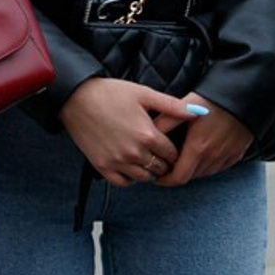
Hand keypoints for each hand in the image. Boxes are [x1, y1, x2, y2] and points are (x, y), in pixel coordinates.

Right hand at [59, 77, 201, 185]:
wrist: (74, 97)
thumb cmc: (108, 92)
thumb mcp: (142, 93)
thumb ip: (173, 105)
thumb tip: (200, 112)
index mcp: (148, 135)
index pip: (173, 154)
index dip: (172, 149)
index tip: (166, 143)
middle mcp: (134, 152)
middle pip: (161, 168)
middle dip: (162, 160)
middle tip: (155, 150)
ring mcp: (117, 161)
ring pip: (145, 178)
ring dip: (147, 170)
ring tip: (142, 156)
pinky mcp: (101, 165)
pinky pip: (123, 182)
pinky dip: (129, 177)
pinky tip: (128, 164)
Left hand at [152, 95, 253, 185]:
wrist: (241, 98)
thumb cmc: (210, 101)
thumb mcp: (183, 108)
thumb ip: (165, 121)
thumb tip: (148, 134)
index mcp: (198, 148)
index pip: (179, 177)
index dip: (165, 180)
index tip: (155, 176)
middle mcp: (213, 157)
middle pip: (190, 177)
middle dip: (175, 175)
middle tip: (164, 166)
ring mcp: (225, 158)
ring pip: (203, 174)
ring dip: (190, 171)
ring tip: (178, 161)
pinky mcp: (235, 155)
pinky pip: (217, 168)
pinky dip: (205, 167)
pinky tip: (198, 156)